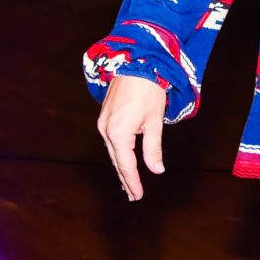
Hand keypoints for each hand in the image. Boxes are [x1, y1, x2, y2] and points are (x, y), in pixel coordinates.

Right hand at [98, 73, 168, 200]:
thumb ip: (153, 148)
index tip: (138, 196)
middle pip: (117, 161)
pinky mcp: (105, 117)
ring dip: (121, 167)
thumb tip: (156, 169)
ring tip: (129, 183)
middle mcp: (106, 130)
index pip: (126, 165)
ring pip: (113, 151)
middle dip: (126, 179)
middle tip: (133, 196)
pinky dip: (118, 153)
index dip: (133, 182)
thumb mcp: (154, 121)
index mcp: (118, 133)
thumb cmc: (149, 90)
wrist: (136, 63)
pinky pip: (111, 141)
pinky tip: (123, 160)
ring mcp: (103, 123)